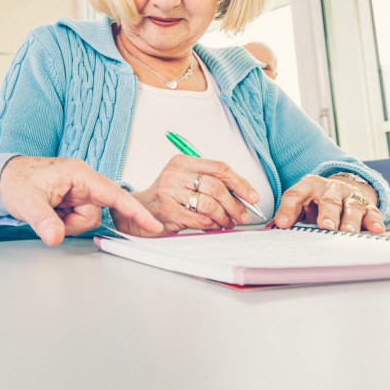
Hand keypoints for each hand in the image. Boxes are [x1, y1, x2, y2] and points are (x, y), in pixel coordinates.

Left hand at [0, 156, 160, 245]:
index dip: (134, 210)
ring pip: (87, 219)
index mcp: (78, 174)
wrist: (2, 179)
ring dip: (68, 223)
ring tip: (48, 212)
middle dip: (74, 222)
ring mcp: (79, 191)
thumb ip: (44, 221)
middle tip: (51, 216)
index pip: (114, 193)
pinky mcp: (74, 200)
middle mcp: (83, 181)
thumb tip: (56, 238)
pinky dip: (65, 222)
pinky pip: (78, 219)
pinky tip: (52, 212)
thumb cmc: (15, 180)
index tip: (152, 224)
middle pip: (96, 213)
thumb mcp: (27, 202)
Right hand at [115, 155, 260, 235]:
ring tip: (227, 223)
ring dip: (224, 217)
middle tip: (242, 215)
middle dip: (235, 204)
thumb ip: (209, 183)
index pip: (219, 168)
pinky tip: (213, 226)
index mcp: (183, 162)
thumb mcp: (184, 181)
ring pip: (210, 205)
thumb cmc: (166, 197)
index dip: (240, 183)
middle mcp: (175, 174)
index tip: (252, 197)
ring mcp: (170, 192)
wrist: (137, 211)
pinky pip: (199, 220)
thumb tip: (243, 195)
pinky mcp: (168, 211)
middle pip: (217, 187)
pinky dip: (211, 225)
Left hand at [272, 174, 384, 232]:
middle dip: (327, 214)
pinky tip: (374, 229)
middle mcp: (330, 189)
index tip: (283, 224)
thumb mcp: (301, 203)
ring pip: (351, 206)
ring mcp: (349, 195)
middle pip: (328, 200)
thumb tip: (270, 230)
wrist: (344, 187)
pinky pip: (372, 211)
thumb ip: (288, 214)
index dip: (288, 209)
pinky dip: (374, 221)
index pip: (295, 195)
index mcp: (308, 186)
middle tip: (325, 226)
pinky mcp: (367, 204)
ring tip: (348, 232)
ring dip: (350, 220)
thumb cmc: (317, 201)